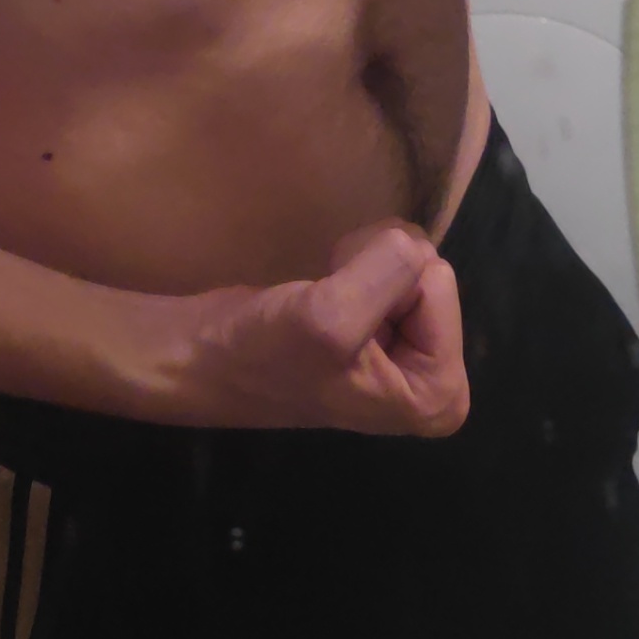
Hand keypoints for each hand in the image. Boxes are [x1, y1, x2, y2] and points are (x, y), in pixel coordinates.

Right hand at [176, 221, 471, 437]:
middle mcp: (434, 378)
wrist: (200, 359)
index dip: (381, 285)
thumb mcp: (330, 318)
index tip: (337, 313)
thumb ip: (387, 274)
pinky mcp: (381, 326)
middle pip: (430, 273)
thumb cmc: (263, 353)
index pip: (438, 284)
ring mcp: (409, 351)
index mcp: (438, 396)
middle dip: (375, 269)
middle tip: (327, 297)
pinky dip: (356, 259)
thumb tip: (412, 242)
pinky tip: (327, 283)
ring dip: (362, 260)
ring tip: (324, 292)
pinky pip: (394, 265)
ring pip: (411, 262)